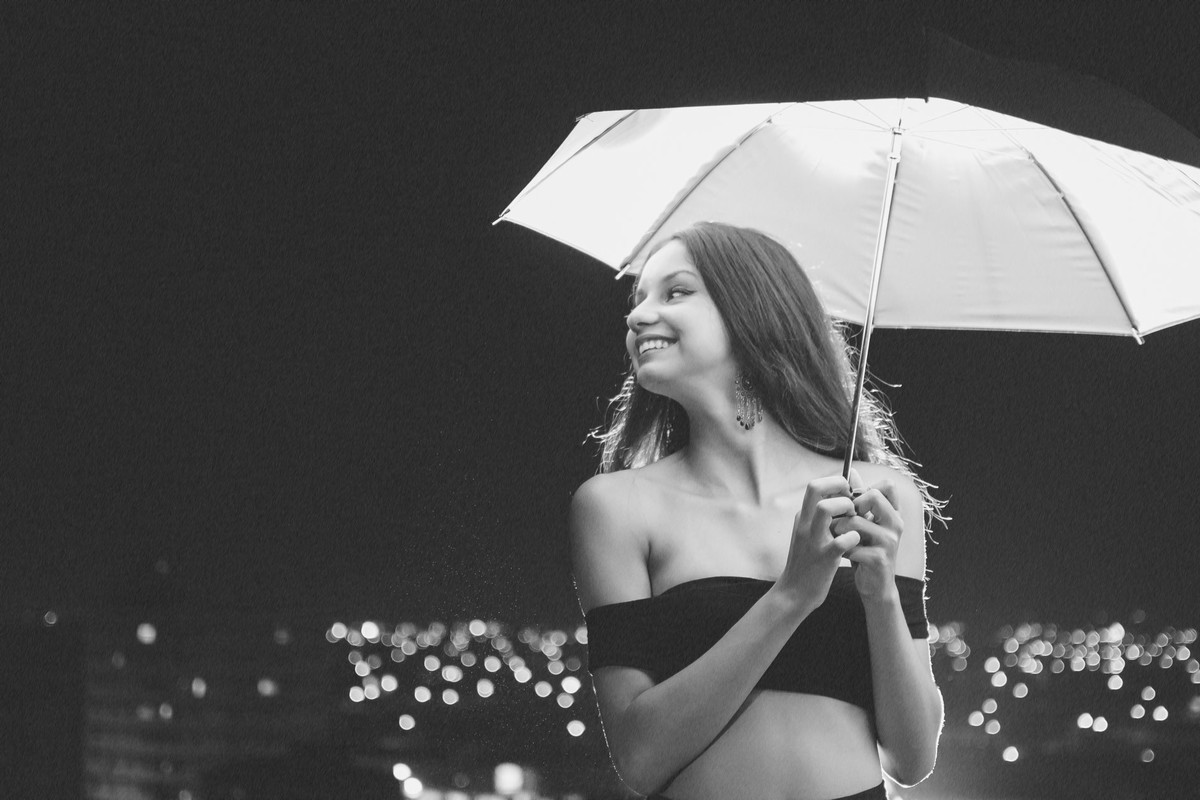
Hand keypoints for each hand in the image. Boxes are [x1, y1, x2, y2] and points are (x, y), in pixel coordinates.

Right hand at [776, 475, 860, 609]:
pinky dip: (852, 537)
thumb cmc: (807, 562)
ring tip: (853, 519)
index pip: (815, 485)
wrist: (794, 593)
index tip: (848, 495)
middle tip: (852, 501)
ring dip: (845, 507)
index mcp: (803, 517)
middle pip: (815, 487)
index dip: (835, 483)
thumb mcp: (808, 534)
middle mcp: (805, 524)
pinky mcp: (823, 558)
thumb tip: (840, 497)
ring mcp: (813, 540)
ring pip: (824, 508)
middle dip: (839, 486)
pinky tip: (855, 541)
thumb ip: (820, 517)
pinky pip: (840, 541)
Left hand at [832, 469, 903, 601]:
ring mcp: (890, 541)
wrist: (875, 585)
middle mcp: (896, 524)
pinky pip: (851, 543)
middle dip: (849, 507)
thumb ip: (858, 498)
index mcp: (893, 513)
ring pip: (855, 521)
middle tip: (843, 522)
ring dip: (838, 530)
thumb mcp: (865, 521)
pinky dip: (841, 548)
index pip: (887, 485)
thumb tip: (850, 471)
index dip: (865, 490)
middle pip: (872, 496)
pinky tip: (843, 554)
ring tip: (838, 539)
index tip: (854, 505)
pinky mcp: (880, 559)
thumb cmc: (867, 549)